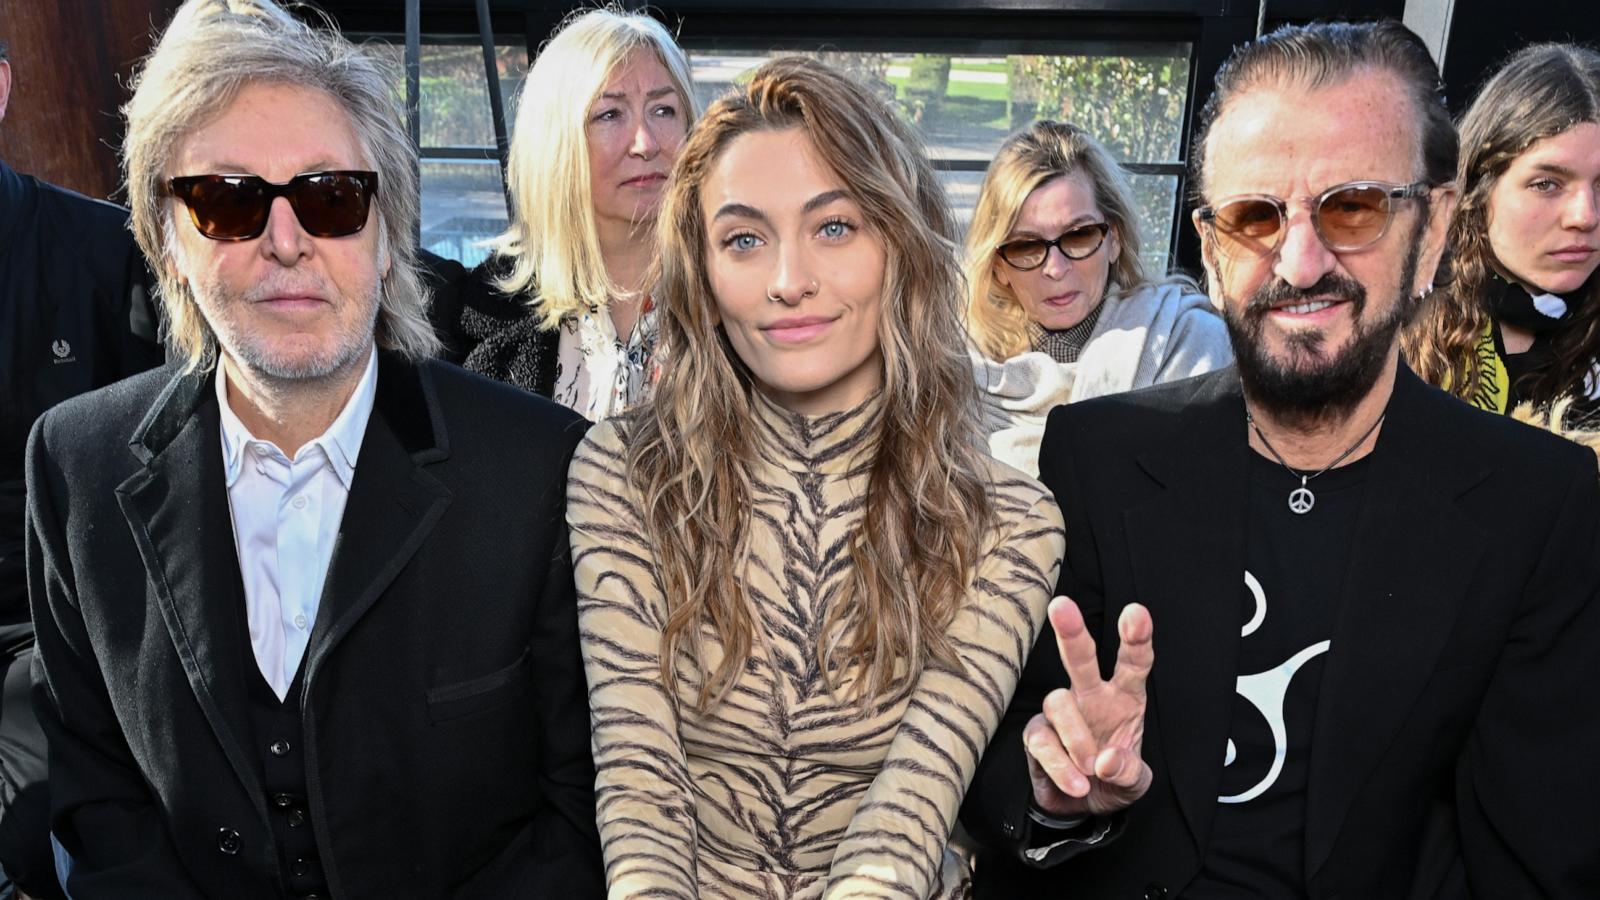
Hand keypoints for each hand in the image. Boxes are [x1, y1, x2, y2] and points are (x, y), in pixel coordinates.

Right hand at [1023, 596, 1153, 817]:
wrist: (1081, 807)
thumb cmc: (1113, 780)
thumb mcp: (1136, 783)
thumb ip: (1129, 772)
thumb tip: (1106, 761)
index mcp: (1125, 697)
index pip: (1133, 663)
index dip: (1136, 638)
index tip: (1136, 612)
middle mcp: (1091, 696)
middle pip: (1080, 658)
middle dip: (1072, 632)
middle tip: (1061, 606)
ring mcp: (1061, 713)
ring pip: (1058, 702)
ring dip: (1077, 739)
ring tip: (1091, 769)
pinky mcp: (1037, 734)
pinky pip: (1043, 741)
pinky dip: (1061, 766)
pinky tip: (1077, 783)